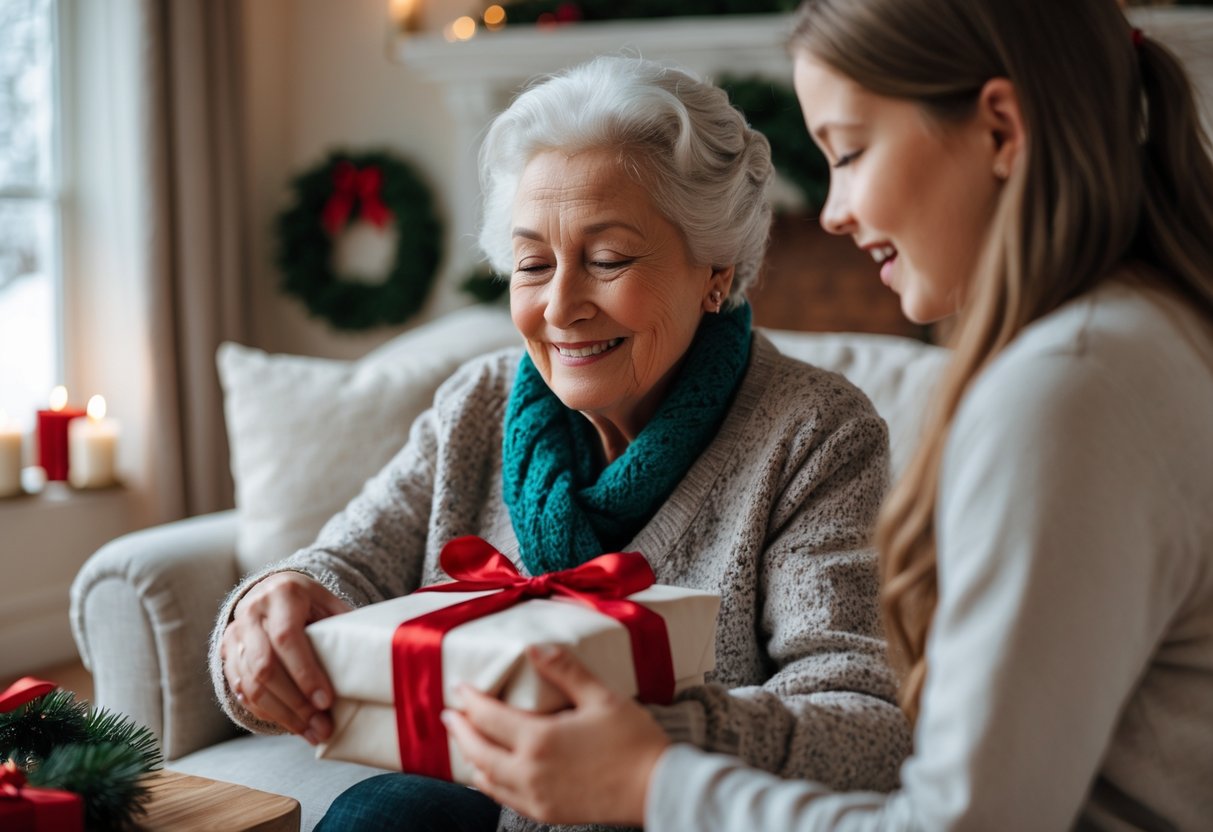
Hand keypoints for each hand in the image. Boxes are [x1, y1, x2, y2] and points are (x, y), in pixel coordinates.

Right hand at [220, 572, 350, 743]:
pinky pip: (242, 692)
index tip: (326, 701)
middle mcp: (252, 613)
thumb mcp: (327, 601)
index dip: (305, 673)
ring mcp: (234, 635)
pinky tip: (291, 724)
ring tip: (311, 732)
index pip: (287, 638)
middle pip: (265, 667)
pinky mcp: (227, 656)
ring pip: (250, 684)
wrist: (270, 591)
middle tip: (322, 727)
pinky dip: (267, 713)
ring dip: (282, 714)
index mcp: (282, 594)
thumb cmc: (308, 601)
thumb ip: (342, 625)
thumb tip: (367, 658)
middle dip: (295, 703)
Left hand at [442, 645, 670, 825]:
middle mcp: (528, 771)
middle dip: (459, 730)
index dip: (469, 700)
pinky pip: (504, 798)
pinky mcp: (546, 811)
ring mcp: (535, 796)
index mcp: (539, 739)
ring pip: (486, 778)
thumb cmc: (633, 740)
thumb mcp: (601, 696)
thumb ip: (564, 671)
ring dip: (470, 757)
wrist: (657, 788)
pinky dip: (488, 783)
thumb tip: (534, 648)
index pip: (487, 717)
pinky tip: (489, 774)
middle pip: (477, 750)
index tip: (458, 687)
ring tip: (465, 740)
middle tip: (448, 714)